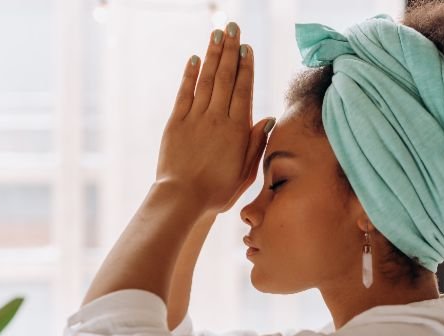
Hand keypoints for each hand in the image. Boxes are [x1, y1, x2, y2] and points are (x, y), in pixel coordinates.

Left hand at [156, 22, 274, 212]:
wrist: (183, 199)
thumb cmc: (218, 191)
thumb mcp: (246, 172)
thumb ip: (256, 143)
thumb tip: (267, 119)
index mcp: (237, 129)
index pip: (243, 90)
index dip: (246, 66)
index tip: (247, 46)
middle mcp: (217, 118)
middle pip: (226, 78)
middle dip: (230, 50)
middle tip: (232, 28)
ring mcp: (195, 118)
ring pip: (207, 80)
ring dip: (213, 55)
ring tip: (216, 34)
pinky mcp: (176, 123)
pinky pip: (184, 93)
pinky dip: (190, 75)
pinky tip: (195, 59)